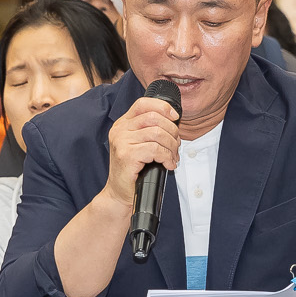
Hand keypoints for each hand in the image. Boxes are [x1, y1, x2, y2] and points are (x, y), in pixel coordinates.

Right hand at [98, 94, 180, 211]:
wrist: (119, 192)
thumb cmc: (133, 169)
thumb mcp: (139, 144)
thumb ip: (149, 130)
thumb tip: (174, 122)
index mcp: (122, 124)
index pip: (143, 104)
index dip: (162, 107)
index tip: (175, 117)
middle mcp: (120, 130)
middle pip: (154, 117)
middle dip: (172, 131)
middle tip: (176, 145)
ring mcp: (122, 142)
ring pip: (158, 134)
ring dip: (172, 146)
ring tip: (172, 157)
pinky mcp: (127, 156)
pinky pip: (155, 150)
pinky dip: (167, 157)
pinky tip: (168, 164)